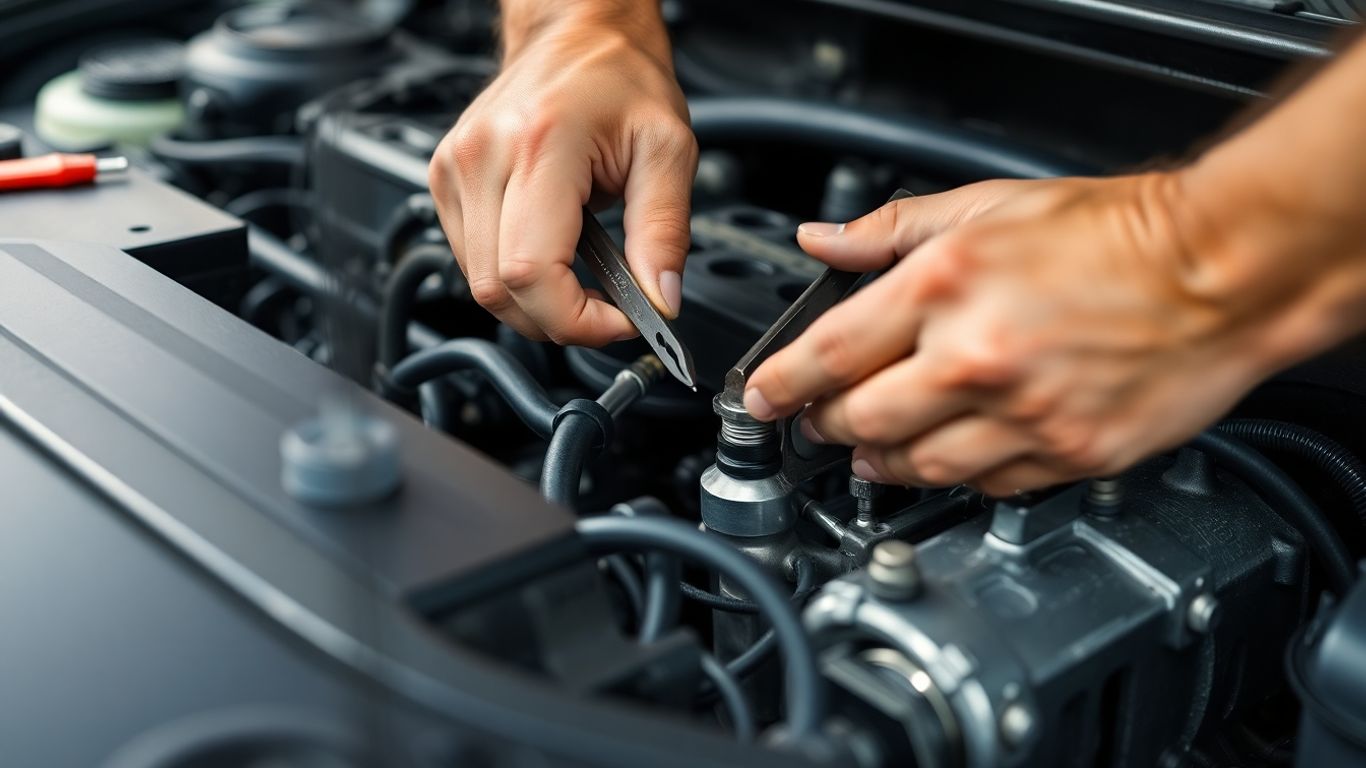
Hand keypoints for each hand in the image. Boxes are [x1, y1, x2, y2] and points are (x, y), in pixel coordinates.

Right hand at [428, 6, 696, 344]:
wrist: (576, 35)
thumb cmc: (618, 78)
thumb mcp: (668, 150)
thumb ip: (665, 231)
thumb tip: (661, 298)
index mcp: (539, 147)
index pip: (531, 274)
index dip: (576, 320)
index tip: (619, 321)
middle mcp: (482, 158)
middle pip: (499, 292)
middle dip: (559, 320)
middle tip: (609, 308)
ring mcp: (454, 171)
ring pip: (482, 286)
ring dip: (536, 302)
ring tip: (583, 275)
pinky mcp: (445, 182)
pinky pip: (472, 262)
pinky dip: (515, 278)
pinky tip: (551, 252)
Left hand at [743, 173, 1298, 495]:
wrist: (1220, 270)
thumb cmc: (1113, 232)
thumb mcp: (989, 204)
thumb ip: (891, 229)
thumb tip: (824, 242)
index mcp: (944, 286)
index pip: (828, 352)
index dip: (780, 383)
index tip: (761, 400)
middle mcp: (975, 356)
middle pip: (860, 421)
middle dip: (825, 426)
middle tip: (818, 422)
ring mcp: (1024, 415)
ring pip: (916, 466)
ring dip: (881, 461)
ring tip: (872, 449)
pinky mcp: (1067, 454)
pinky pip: (986, 485)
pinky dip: (956, 474)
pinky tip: (949, 455)